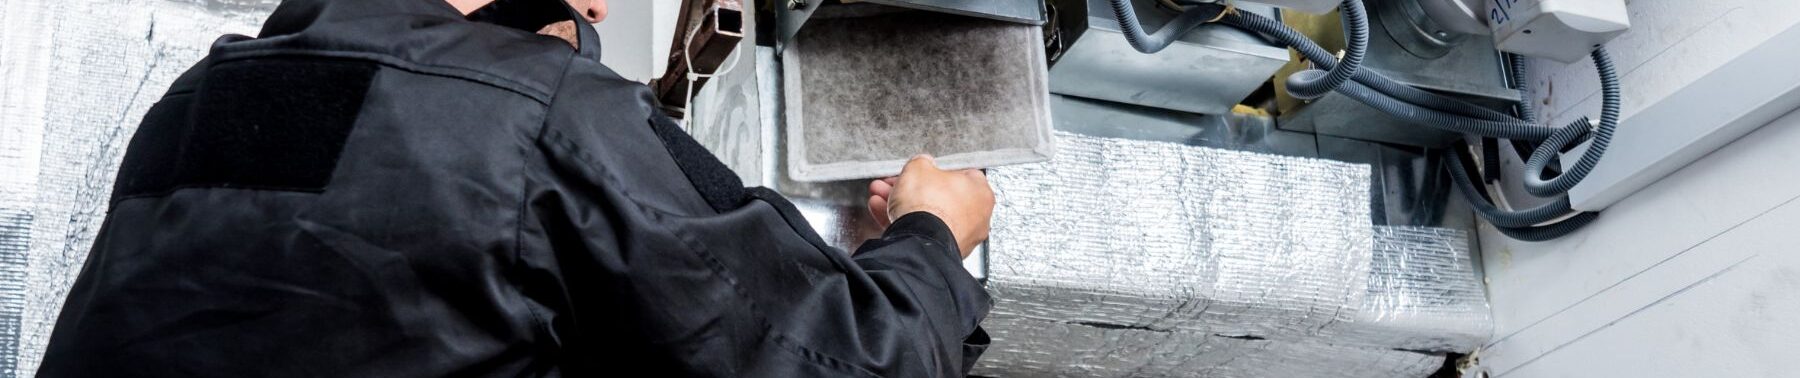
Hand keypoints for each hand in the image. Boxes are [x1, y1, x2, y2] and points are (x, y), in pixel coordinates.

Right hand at [867, 155, 993, 258]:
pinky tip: (884, 214)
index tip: (919, 171)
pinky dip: (904, 224)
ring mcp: (960, 237)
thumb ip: (922, 162)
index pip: (960, 174)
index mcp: (980, 191)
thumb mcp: (919, 168)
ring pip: (928, 216)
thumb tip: (922, 163)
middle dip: (913, 189)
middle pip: (940, 196)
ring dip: (904, 205)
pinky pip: (922, 233)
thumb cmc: (929, 206)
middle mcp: (976, 217)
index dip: (935, 170)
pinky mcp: (943, 252)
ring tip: (882, 197)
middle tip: (897, 183)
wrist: (919, 242)